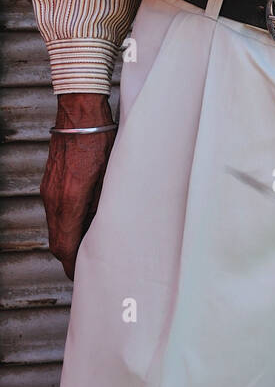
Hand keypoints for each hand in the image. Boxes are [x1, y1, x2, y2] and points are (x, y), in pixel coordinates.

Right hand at [40, 93, 115, 280]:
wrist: (80, 112)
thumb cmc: (102, 139)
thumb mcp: (113, 174)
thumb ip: (106, 203)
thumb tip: (108, 226)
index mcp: (71, 199)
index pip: (66, 246)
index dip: (74, 264)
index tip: (84, 274)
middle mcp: (54, 198)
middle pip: (58, 241)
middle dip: (71, 257)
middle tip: (88, 265)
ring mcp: (49, 190)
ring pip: (55, 228)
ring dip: (68, 240)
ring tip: (88, 245)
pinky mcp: (50, 183)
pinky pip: (55, 212)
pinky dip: (66, 223)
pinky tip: (83, 221)